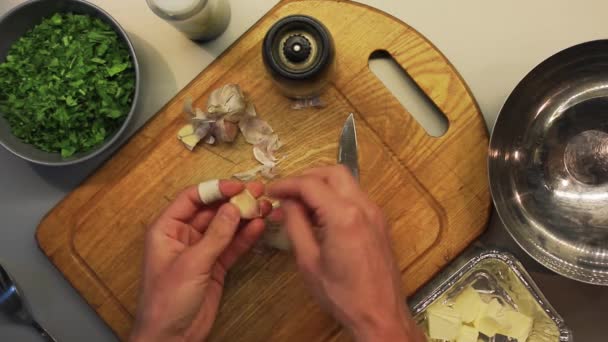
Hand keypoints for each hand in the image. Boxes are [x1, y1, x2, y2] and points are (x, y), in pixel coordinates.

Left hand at [131, 180, 269, 341]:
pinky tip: (258, 226)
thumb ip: (215, 235)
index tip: (237, 186)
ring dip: (243, 217)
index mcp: (167, 229)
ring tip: (264, 207)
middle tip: (258, 192)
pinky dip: (245, 236)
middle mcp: (183, 236)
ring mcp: (201, 251)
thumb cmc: (166, 301)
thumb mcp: (191, 263)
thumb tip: (233, 208)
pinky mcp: (215, 266)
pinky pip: (232, 245)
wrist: (171, 338)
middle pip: (212, 210)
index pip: (192, 199)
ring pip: (225, 227)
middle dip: (234, 201)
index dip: (215, 189)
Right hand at [268, 166, 423, 341]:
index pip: (310, 184)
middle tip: (286, 192)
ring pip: (346, 182)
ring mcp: (375, 214)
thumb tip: (287, 203)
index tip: (271, 191)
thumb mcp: (309, 261)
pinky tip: (319, 215)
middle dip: (306, 177)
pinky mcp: (379, 223)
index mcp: (344, 216)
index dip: (286, 184)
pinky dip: (335, 197)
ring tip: (300, 205)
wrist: (380, 315)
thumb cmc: (343, 295)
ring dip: (322, 185)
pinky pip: (355, 197)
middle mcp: (364, 208)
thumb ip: (295, 225)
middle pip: (333, 172)